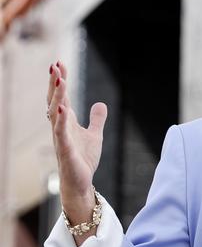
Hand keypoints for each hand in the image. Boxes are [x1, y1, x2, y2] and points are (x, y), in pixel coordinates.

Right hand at [47, 61, 106, 219]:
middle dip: (55, 83)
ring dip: (57, 96)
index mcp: (67, 121)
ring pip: (56, 113)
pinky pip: (61, 132)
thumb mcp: (95, 135)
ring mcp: (61, 137)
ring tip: (60, 80)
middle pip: (55, 100)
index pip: (62, 96)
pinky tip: (62, 107)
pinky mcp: (65, 149)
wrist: (80, 183)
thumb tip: (100, 104)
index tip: (59, 63)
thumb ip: (96, 120)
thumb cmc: (83, 160)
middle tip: (55, 64)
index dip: (61, 80)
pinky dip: (61, 119)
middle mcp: (61, 126)